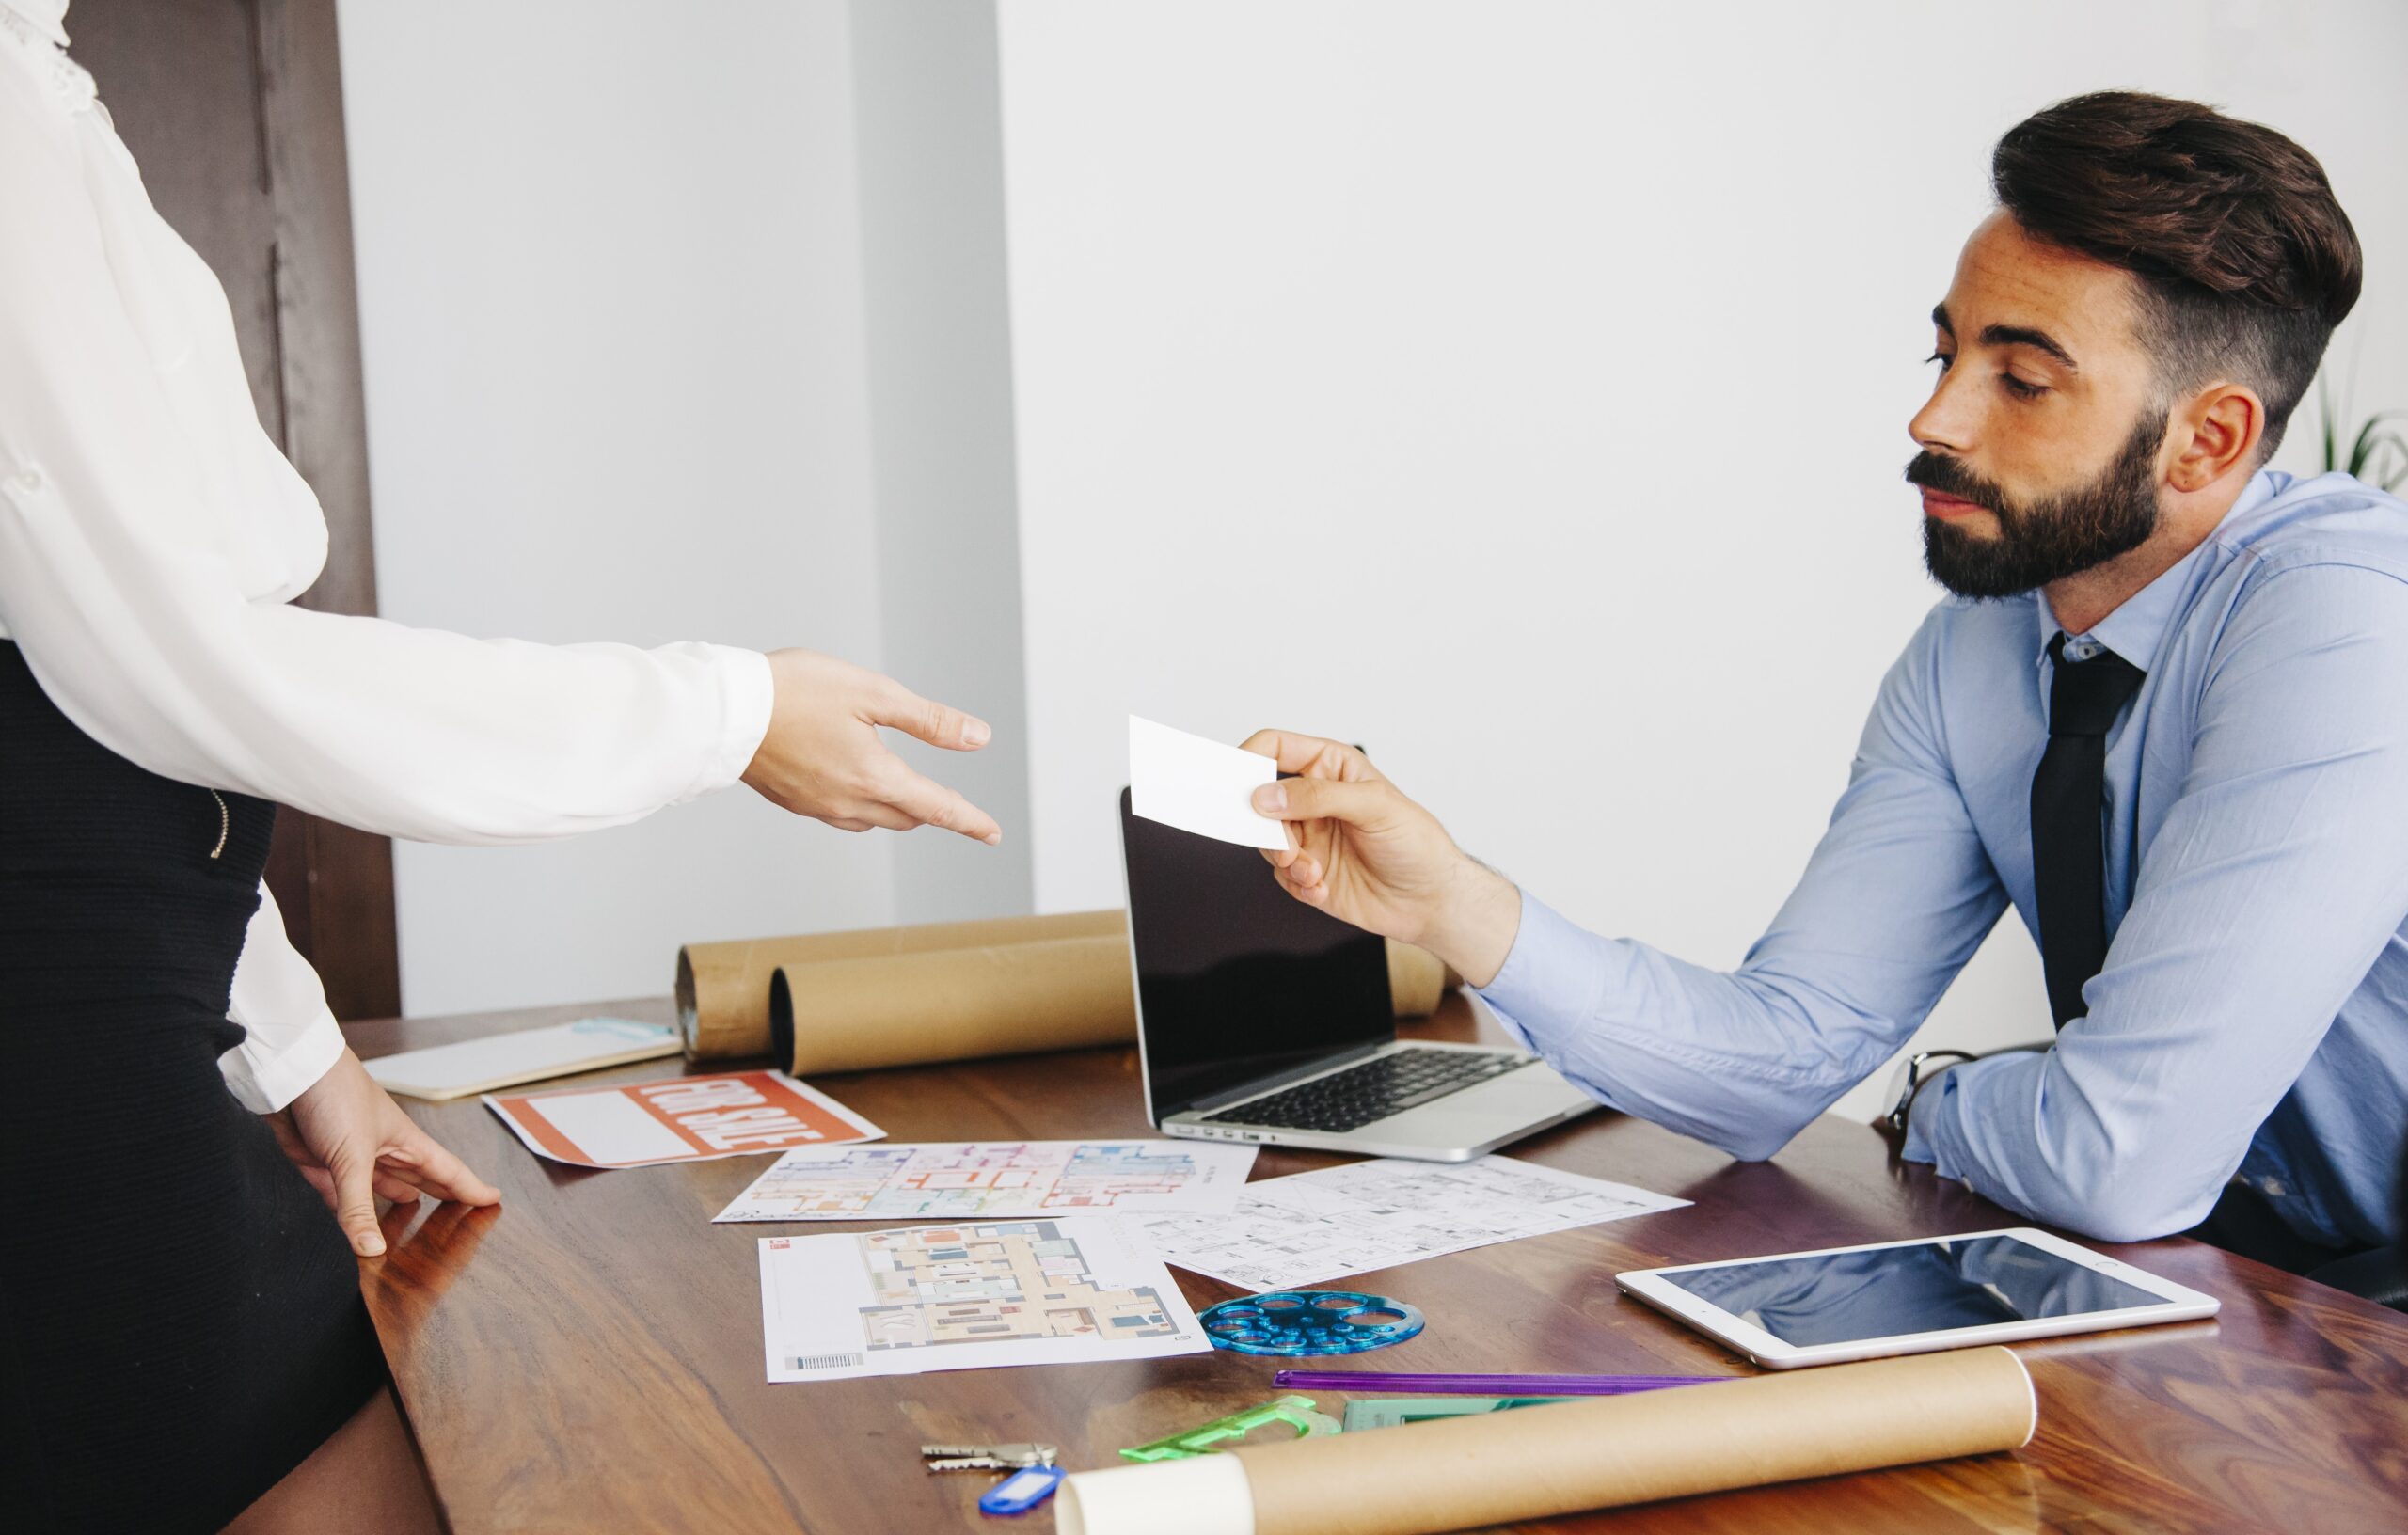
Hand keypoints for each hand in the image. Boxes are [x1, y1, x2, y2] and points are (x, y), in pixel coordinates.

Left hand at [270, 1050, 500, 1256]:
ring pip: (379, 1186)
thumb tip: (372, 1250)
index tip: (492, 1198)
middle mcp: (381, 1149)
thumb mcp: (353, 1157)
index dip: (470, 1187)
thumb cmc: (336, 1095)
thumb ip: (359, 1207)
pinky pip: (336, 1193)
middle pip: (418, 1178)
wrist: (292, 1075)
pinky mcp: (318, 1160)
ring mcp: (349, 1155)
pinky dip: (346, 1209)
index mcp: (404, 1142)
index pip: (447, 1170)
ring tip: (414, 1212)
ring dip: (395, 1200)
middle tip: (458, 1210)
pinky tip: (351, 1219)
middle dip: (439, 1193)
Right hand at [741, 650, 1002, 842]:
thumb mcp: (873, 693)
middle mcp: (847, 800)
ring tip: (907, 790)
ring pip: (873, 818)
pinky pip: (841, 814)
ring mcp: (816, 805)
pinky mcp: (792, 801)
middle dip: (932, 809)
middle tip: (953, 803)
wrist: (721, 709)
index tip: (993, 834)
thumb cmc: (795, 690)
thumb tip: (979, 738)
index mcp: (873, 775)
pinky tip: (855, 784)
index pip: (936, 807)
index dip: (969, 820)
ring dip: (896, 808)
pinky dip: (862, 804)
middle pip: (906, 816)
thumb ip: (929, 721)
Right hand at [1242, 730, 1521, 986]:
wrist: (1431, 900)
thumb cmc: (1416, 842)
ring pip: (1268, 841)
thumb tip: (1267, 796)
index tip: (1238, 780)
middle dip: (1267, 826)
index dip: (1250, 757)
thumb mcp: (1374, 806)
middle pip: (1261, 800)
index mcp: (1330, 767)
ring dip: (1285, 860)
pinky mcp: (1308, 871)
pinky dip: (1297, 884)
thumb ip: (1318, 796)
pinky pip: (1282, 876)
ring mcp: (1309, 836)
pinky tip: (1322, 888)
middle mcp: (1314, 800)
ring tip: (1311, 872)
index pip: (1277, 748)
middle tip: (1284, 845)